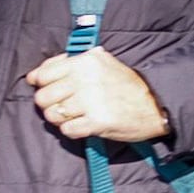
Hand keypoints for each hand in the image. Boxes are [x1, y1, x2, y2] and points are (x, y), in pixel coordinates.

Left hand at [26, 46, 169, 144]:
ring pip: (52, 114)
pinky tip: (81, 125)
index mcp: (85, 62)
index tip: (42, 87)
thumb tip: (37, 74)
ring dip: (59, 119)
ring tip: (72, 116)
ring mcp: (91, 101)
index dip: (39, 83)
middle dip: (48, 104)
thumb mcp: (102, 62)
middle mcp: (85, 79)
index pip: (43, 73)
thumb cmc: (126, 84)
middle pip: (43, 97)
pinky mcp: (98, 122)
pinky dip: (70, 130)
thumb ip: (72, 63)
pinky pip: (67, 130)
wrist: (157, 105)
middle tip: (60, 106)